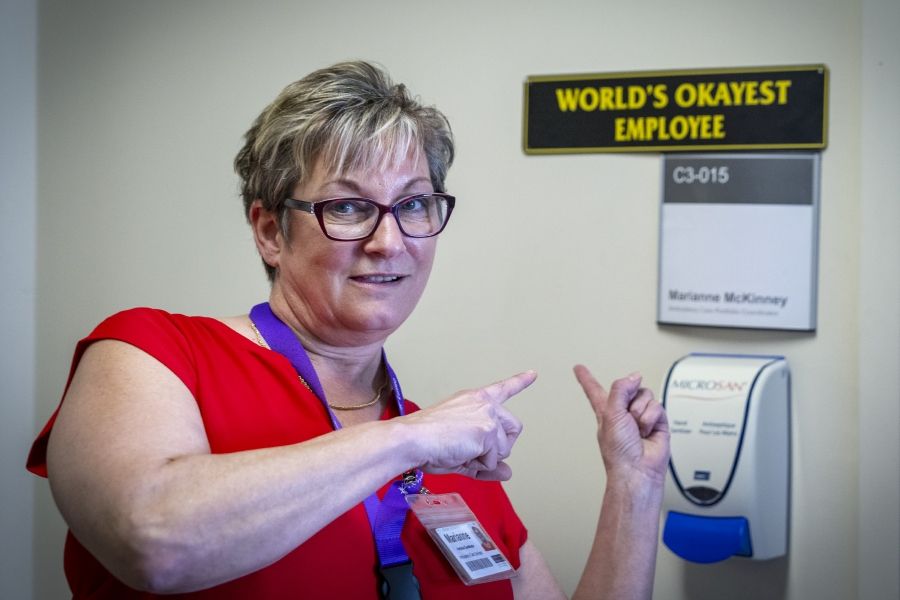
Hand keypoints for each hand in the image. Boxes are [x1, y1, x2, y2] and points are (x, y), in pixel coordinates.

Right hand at [401, 371, 535, 480]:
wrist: (412, 439)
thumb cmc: (427, 441)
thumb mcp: (461, 451)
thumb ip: (487, 462)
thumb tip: (508, 473)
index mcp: (474, 399)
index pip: (502, 389)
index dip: (520, 381)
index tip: (533, 373)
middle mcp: (484, 403)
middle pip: (514, 427)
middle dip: (502, 446)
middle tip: (479, 454)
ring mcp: (487, 415)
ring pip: (504, 449)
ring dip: (486, 459)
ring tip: (461, 453)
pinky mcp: (487, 431)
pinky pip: (492, 461)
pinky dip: (478, 466)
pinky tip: (460, 455)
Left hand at [573, 365, 669, 484]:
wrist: (637, 470)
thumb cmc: (618, 450)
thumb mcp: (610, 413)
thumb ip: (620, 389)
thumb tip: (635, 377)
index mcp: (605, 410)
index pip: (594, 389)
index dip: (586, 378)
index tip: (578, 367)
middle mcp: (622, 411)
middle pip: (629, 387)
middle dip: (629, 400)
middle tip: (627, 418)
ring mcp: (640, 416)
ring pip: (645, 395)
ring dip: (640, 412)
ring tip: (637, 429)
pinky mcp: (657, 421)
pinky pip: (657, 406)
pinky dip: (652, 419)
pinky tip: (647, 432)